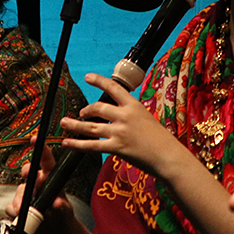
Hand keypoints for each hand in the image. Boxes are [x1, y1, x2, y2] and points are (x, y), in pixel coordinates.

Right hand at [5, 142, 73, 233]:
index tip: (35, 139)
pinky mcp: (17, 206)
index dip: (42, 149)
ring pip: (19, 191)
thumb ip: (61, 207)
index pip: (46, 161)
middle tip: (28, 175)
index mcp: (50, 179)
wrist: (55, 231)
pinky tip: (22, 217)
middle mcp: (37, 183)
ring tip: (30, 211)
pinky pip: (11, 206)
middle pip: (28, 171)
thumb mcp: (64, 211)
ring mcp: (26, 194)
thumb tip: (57, 204)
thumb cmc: (61, 215)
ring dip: (22, 200)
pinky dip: (15, 212)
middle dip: (27, 172)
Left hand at [60, 73, 187, 179]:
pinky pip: (92, 146)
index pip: (113, 88)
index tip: (88, 77)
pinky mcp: (117, 148)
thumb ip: (131, 116)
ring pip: (91, 126)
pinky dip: (77, 144)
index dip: (99, 81)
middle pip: (98, 108)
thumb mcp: (147, 120)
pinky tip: (67, 143)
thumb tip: (117, 118)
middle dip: (86, 110)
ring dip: (75, 124)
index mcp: (134, 106)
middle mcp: (125, 116)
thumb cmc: (162, 141)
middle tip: (81, 113)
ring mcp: (120, 132)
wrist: (169, 156)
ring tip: (64, 122)